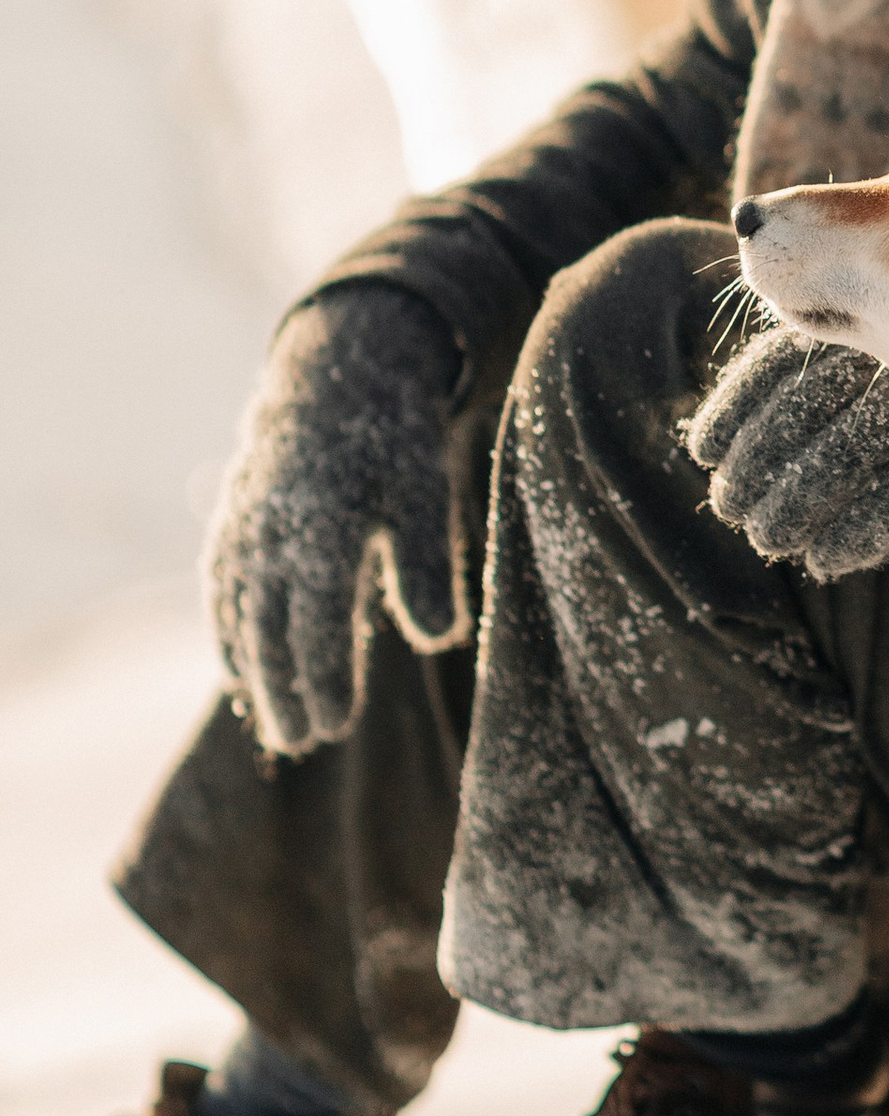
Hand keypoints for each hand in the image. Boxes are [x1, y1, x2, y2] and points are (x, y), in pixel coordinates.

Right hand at [206, 286, 468, 756]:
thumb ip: (426, 565)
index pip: (315, 621)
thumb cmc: (394, 441)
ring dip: (256, 672)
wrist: (339, 374)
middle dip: (284, 689)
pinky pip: (221, 589)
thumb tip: (441, 637)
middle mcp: (273, 529)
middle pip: (271, 628)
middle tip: (303, 741)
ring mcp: (244, 525)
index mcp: (324, 523)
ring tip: (279, 726)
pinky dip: (227, 632)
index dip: (321, 676)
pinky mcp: (233, 521)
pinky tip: (240, 673)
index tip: (334, 724)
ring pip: (242, 614)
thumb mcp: (424, 491)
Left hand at [683, 331, 888, 577]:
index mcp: (856, 320)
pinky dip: (859, 535)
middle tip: (730, 508)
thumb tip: (710, 448)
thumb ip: (803, 375)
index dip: (734, 409)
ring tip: (765, 537)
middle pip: (801, 409)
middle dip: (754, 466)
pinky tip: (824, 561)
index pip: (778, 364)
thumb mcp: (865, 346)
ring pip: (841, 455)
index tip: (702, 450)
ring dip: (793, 505)